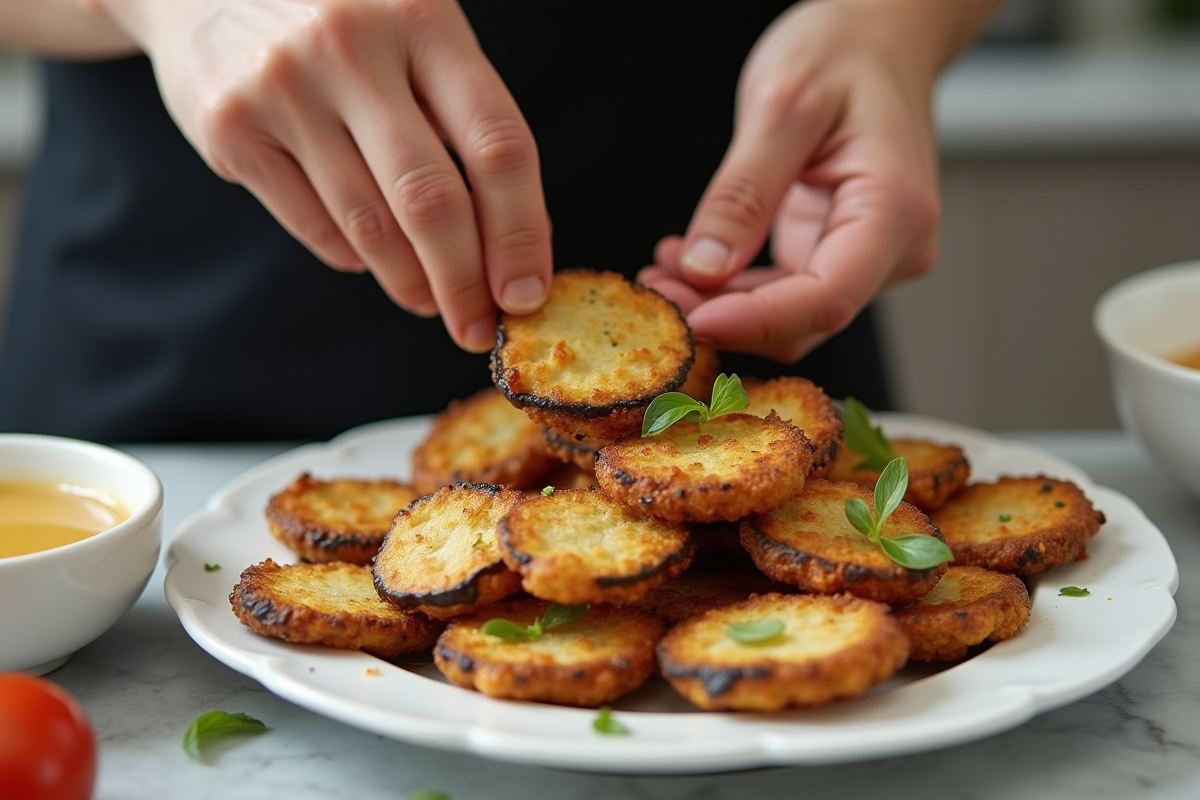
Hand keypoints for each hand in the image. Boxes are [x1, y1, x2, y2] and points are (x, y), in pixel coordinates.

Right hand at [98, 0, 551, 351]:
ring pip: (369, 226)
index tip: (526, 292)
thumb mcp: (415, 34)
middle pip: (432, 201)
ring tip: (428, 299)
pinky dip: (353, 256)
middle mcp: (353, 46)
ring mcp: (284, 86)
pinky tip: (368, 255)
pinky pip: (314, 225)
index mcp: (424, 19)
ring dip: (410, 282)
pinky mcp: (231, 127)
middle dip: (464, 282)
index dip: (521, 232)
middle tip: (476, 325)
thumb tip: (520, 239)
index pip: (498, 145)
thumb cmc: (341, 18)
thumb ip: (466, 119)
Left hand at [639, 0, 972, 361]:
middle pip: (804, 319)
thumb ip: (743, 192)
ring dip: (721, 306)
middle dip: (726, 317)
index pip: (825, 299)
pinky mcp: (839, 253)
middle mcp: (895, 247)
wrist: (879, 36)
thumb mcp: (781, 105)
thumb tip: (704, 269)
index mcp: (894, 210)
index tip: (689, 322)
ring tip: (659, 276)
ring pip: (790, 316)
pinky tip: (686, 265)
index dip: (754, 322)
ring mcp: (870, 256)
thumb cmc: (844, 52)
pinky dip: (733, 289)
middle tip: (652, 297)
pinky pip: (783, 292)